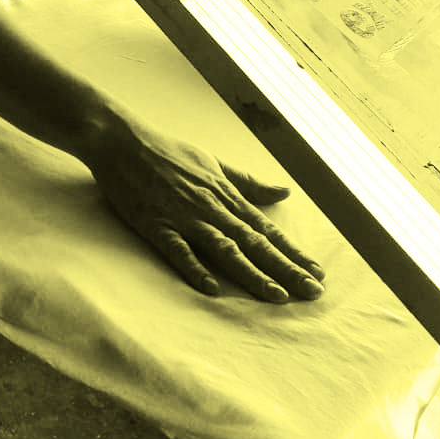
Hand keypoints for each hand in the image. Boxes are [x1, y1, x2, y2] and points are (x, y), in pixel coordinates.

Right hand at [86, 118, 324, 303]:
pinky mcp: (156, 224)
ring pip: (225, 249)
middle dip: (286, 269)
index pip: (266, 229)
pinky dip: (195, 268)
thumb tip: (283, 192)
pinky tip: (212, 289)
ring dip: (252, 274)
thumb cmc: (167, 151)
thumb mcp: (213, 162)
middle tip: (312, 292)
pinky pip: (178, 250)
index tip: (317, 272)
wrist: (122, 141)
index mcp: (225, 194)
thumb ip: (247, 182)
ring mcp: (184, 216)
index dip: (293, 252)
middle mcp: (211, 207)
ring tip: (277, 297)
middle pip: (254, 243)